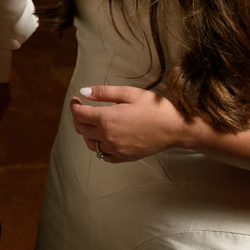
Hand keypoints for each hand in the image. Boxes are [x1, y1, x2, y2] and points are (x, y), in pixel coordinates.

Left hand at [69, 85, 188, 162]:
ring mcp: (116, 149)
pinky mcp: (125, 157)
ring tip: (93, 122)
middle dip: (77, 118)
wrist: (176, 128)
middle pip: (81, 129)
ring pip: (91, 143)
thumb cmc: (154, 108)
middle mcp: (108, 136)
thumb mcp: (129, 93)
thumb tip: (83, 93)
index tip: (76, 100)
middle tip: (82, 109)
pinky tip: (104, 138)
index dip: (74, 106)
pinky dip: (99, 147)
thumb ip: (103, 92)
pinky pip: (104, 155)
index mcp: (107, 119)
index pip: (79, 115)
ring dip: (87, 132)